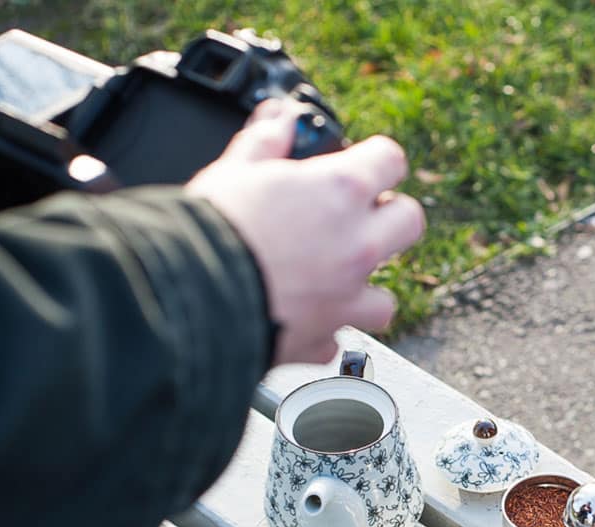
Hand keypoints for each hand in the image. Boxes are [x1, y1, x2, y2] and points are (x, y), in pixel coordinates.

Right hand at [187, 99, 424, 364]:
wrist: (186, 299)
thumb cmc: (210, 231)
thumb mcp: (233, 170)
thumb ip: (264, 142)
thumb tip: (277, 119)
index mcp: (340, 192)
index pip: (391, 160)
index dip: (376, 160)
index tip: (363, 165)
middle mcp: (356, 245)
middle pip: (409, 222)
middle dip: (389, 218)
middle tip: (355, 219)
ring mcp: (346, 297)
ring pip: (385, 297)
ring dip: (364, 288)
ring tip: (331, 280)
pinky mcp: (322, 339)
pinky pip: (334, 339)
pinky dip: (321, 331)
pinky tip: (299, 321)